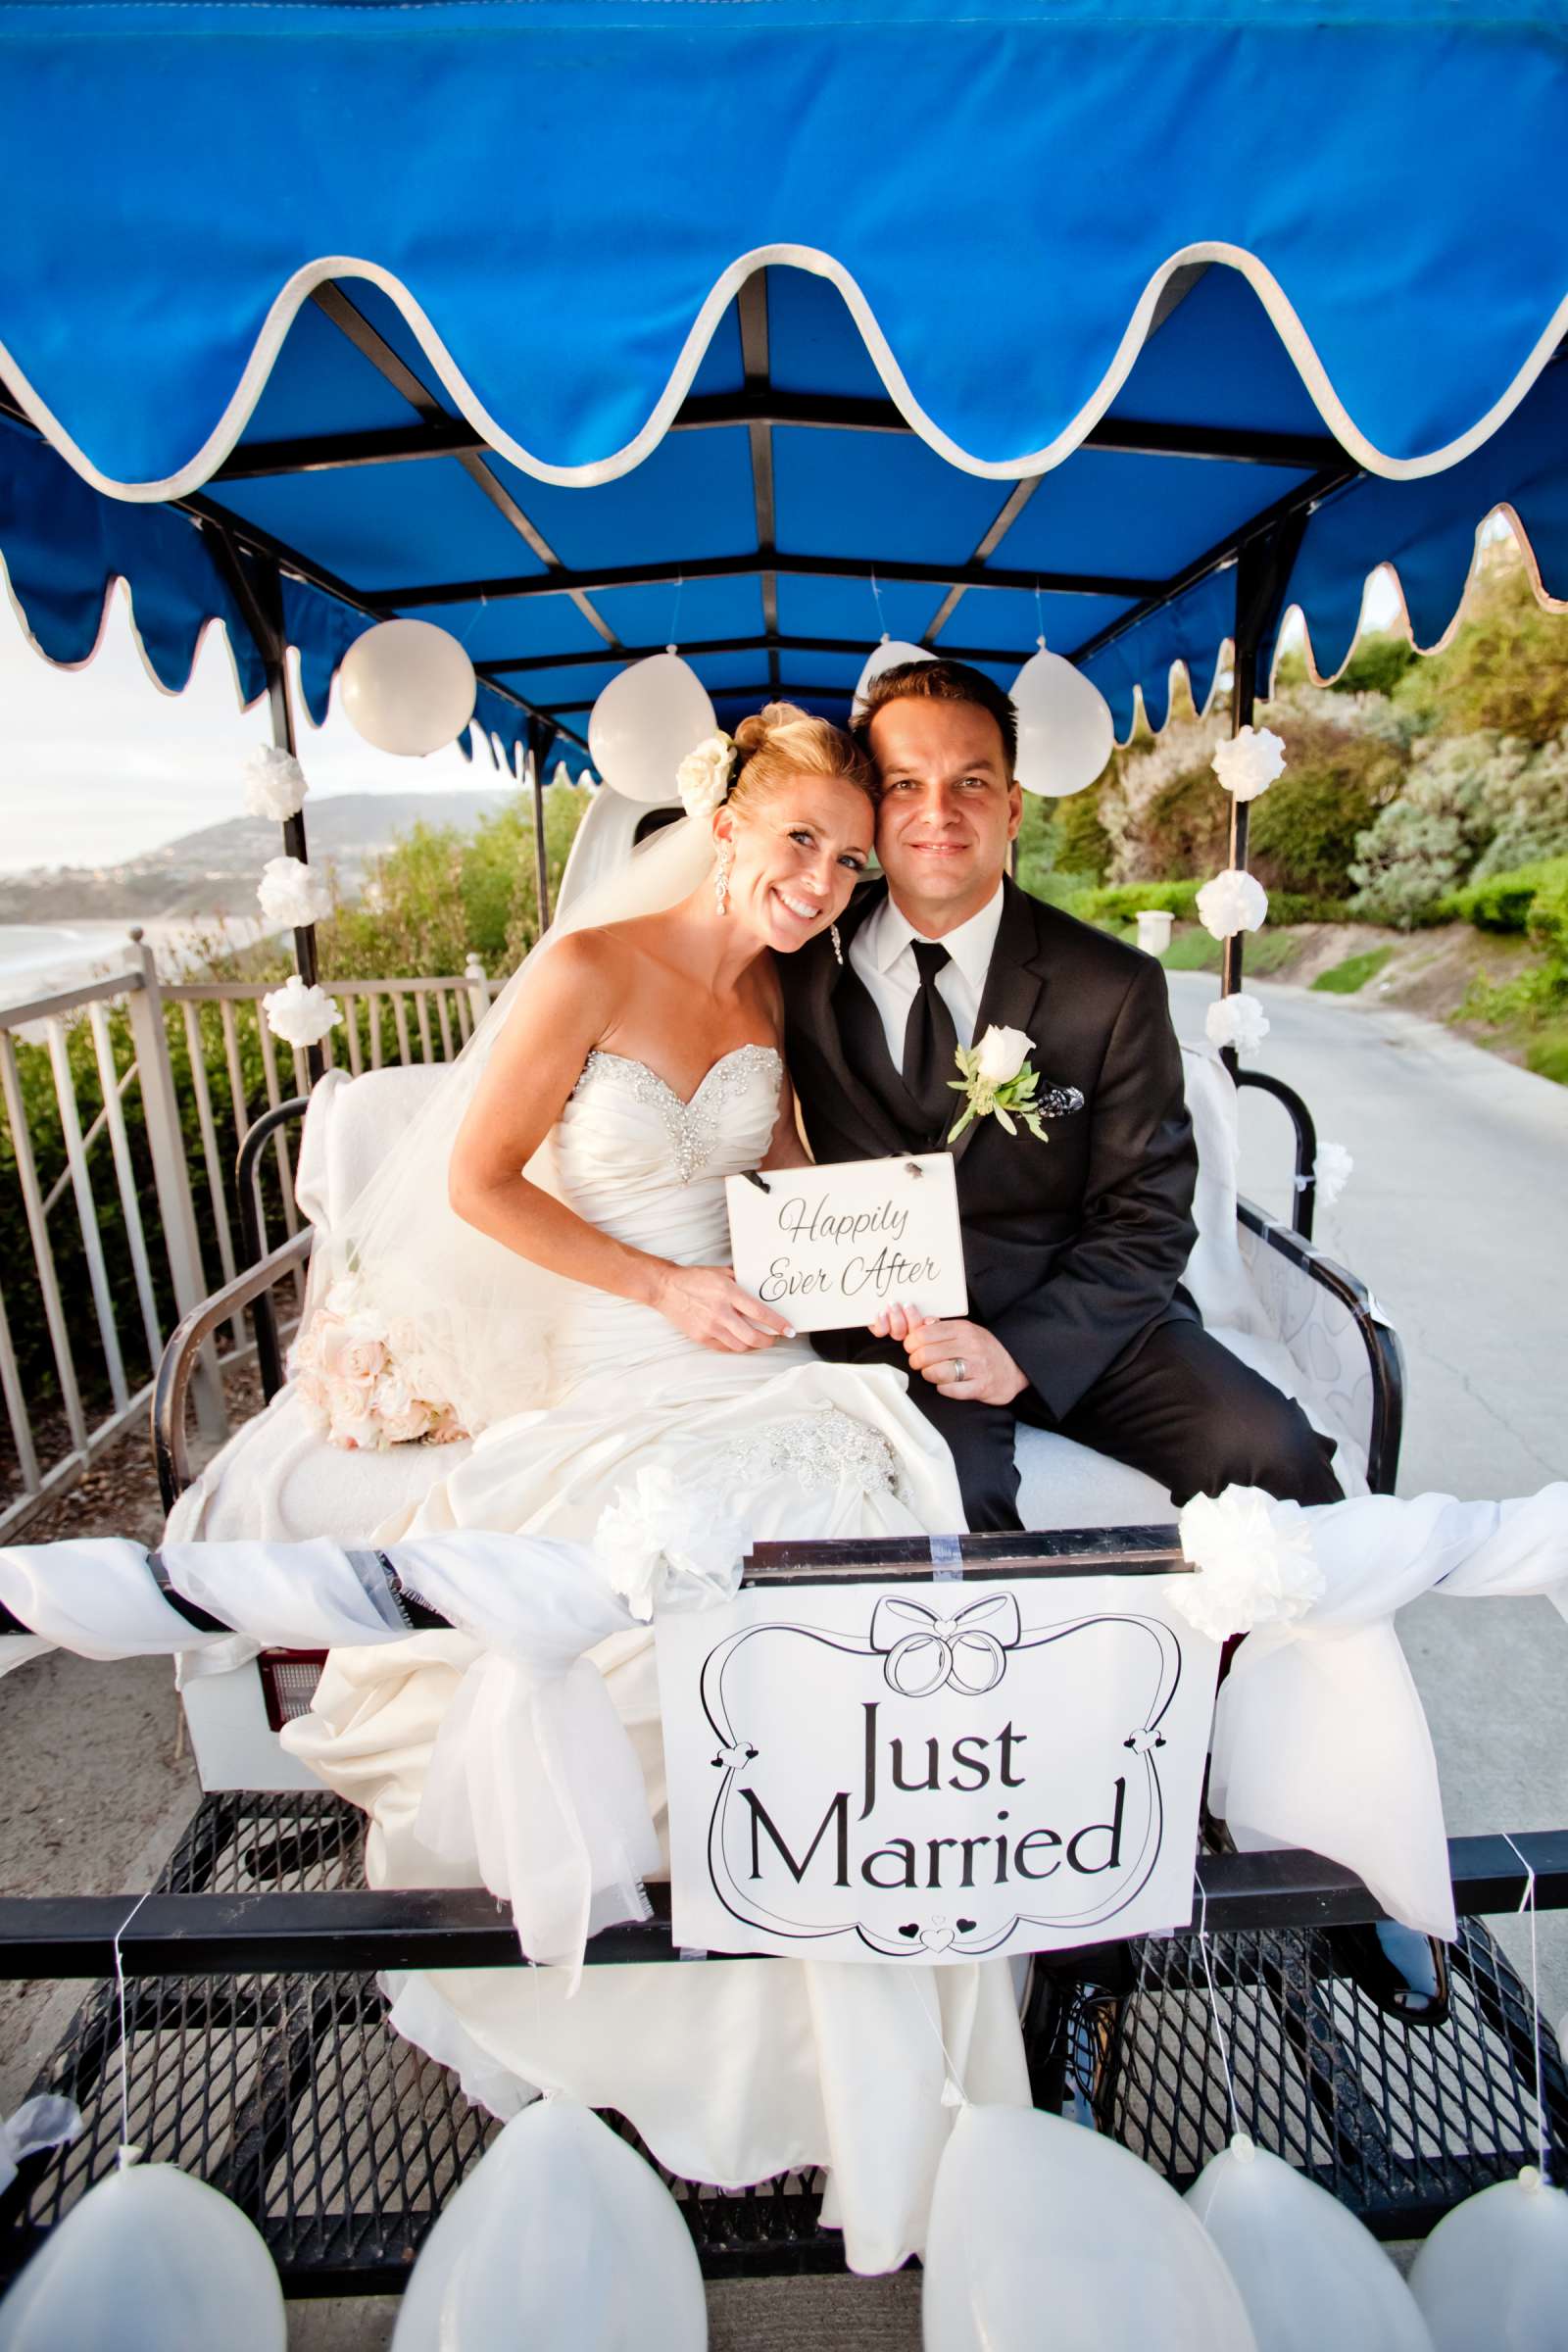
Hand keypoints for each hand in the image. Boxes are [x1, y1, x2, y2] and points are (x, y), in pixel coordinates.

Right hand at [654, 1264, 795, 1353]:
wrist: (666, 1288)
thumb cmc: (694, 1278)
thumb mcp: (721, 1273)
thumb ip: (741, 1281)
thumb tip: (760, 1287)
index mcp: (728, 1293)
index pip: (760, 1313)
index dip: (778, 1324)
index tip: (789, 1329)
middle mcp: (721, 1312)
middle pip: (753, 1337)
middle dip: (769, 1341)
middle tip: (775, 1338)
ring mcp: (710, 1327)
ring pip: (740, 1346)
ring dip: (754, 1346)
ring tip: (759, 1340)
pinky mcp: (701, 1337)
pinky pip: (725, 1348)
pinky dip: (737, 1347)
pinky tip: (741, 1342)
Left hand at [872, 1304, 1026, 1405]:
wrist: (1014, 1369)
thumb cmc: (984, 1350)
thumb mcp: (966, 1331)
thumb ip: (942, 1327)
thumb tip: (921, 1323)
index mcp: (964, 1329)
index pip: (925, 1334)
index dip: (911, 1343)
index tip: (911, 1348)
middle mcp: (971, 1346)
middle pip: (926, 1354)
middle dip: (916, 1361)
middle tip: (918, 1363)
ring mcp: (977, 1367)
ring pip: (936, 1372)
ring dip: (928, 1375)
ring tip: (931, 1373)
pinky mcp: (980, 1386)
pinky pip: (950, 1390)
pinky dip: (943, 1388)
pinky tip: (945, 1384)